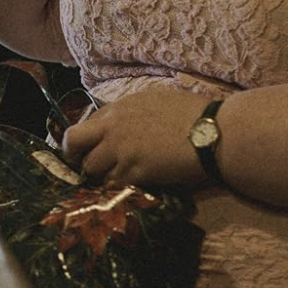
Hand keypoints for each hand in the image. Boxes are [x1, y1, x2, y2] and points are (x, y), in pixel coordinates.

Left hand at [61, 87, 210, 186]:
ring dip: (99, 175)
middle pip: (74, 143)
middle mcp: (113, 128)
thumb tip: (119, 119)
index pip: (83, 124)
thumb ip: (130, 111)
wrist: (214, 132)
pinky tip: (128, 187)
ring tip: (114, 178)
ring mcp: (122, 151)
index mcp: (118, 108)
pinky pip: (113, 184)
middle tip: (82, 166)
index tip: (86, 150)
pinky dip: (116, 188)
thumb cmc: (193, 112)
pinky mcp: (136, 172)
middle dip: (74, 156)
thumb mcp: (154, 100)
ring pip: (91, 169)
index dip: (82, 140)